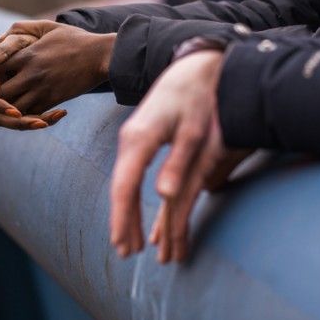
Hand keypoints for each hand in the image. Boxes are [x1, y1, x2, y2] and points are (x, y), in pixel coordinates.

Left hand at [0, 20, 115, 128]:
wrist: (102, 56)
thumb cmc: (77, 40)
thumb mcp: (49, 27)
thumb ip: (26, 30)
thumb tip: (4, 36)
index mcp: (26, 55)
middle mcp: (30, 74)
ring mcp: (41, 90)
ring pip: (13, 110)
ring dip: (12, 113)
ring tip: (16, 111)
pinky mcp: (54, 101)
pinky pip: (33, 116)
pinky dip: (31, 118)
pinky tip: (37, 114)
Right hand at [110, 51, 251, 263]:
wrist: (193, 66)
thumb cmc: (197, 98)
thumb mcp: (194, 131)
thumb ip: (179, 163)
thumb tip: (165, 196)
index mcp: (140, 139)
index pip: (124, 186)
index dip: (123, 218)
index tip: (123, 243)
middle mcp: (131, 141)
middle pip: (121, 189)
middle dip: (123, 222)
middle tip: (125, 253)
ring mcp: (134, 141)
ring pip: (126, 185)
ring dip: (128, 215)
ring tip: (132, 244)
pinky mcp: (141, 141)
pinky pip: (133, 176)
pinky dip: (133, 199)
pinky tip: (136, 214)